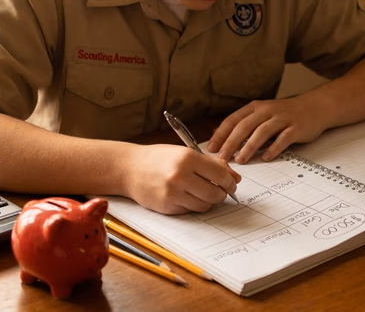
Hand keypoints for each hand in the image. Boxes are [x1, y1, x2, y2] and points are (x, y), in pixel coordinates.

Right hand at [121, 144, 241, 214]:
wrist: (129, 168)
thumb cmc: (159, 158)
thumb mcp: (185, 153)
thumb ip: (212, 164)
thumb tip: (235, 178)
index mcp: (188, 158)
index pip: (221, 175)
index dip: (230, 181)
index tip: (231, 183)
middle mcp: (180, 176)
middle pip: (216, 193)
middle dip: (221, 193)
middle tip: (219, 190)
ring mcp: (173, 193)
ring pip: (205, 205)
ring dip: (207, 200)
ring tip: (200, 191)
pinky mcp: (167, 207)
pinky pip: (191, 210)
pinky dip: (193, 204)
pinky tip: (185, 195)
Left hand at [207, 97, 325, 163]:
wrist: (315, 107)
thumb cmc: (284, 114)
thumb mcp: (262, 114)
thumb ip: (244, 124)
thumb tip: (220, 138)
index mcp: (256, 107)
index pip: (233, 119)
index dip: (221, 134)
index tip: (212, 148)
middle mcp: (267, 110)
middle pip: (245, 126)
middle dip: (232, 142)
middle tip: (223, 157)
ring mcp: (282, 118)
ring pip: (262, 132)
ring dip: (249, 147)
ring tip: (241, 160)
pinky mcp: (296, 128)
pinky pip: (282, 139)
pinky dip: (273, 149)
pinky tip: (265, 158)